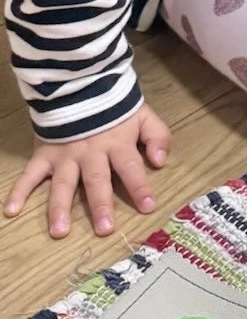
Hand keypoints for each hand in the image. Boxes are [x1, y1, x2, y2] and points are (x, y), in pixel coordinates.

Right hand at [5, 106, 170, 240]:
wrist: (80, 86)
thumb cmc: (114, 108)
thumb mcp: (144, 116)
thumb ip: (157, 137)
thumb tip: (160, 162)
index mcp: (117, 144)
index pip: (130, 168)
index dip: (140, 186)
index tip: (148, 207)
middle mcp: (90, 153)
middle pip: (96, 181)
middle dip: (100, 205)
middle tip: (104, 229)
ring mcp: (64, 156)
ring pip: (63, 184)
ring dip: (60, 207)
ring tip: (60, 232)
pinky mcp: (44, 154)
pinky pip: (30, 174)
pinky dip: (19, 191)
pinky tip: (11, 210)